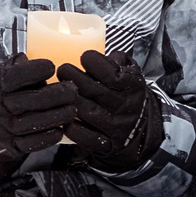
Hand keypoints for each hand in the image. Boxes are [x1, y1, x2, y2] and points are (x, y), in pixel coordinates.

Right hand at [0, 58, 78, 183]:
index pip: (14, 77)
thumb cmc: (0, 95)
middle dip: (56, 95)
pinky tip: (61, 129)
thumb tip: (27, 58)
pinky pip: (31, 143)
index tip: (51, 67)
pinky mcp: (11, 146)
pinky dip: (48, 137)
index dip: (34, 71)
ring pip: (33, 123)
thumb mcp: (2, 77)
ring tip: (73, 109)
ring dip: (57, 116)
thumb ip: (16, 67)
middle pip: (30, 101)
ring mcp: (4, 129)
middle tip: (73, 90)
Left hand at [58, 48, 159, 171]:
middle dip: (75, 78)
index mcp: (134, 87)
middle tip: (63, 69)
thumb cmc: (125, 94)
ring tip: (58, 91)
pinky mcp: (106, 144)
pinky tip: (63, 116)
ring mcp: (117, 128)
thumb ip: (119, 60)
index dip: (98, 64)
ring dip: (70, 101)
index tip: (85, 56)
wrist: (137, 131)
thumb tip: (101, 51)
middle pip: (97, 91)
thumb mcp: (130, 73)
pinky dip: (72, 127)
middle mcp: (127, 108)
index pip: (115, 75)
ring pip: (89, 113)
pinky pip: (86, 137)